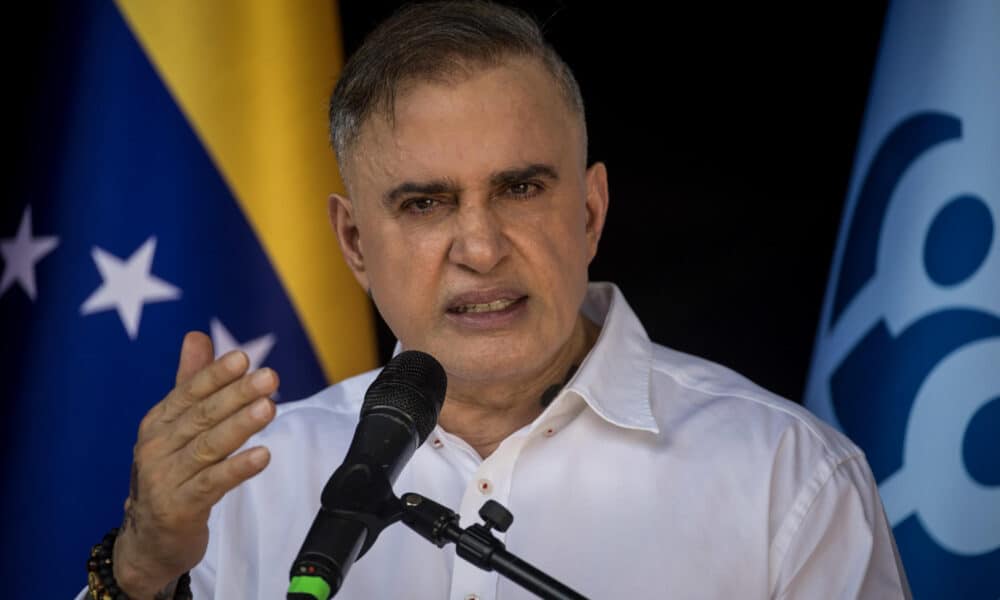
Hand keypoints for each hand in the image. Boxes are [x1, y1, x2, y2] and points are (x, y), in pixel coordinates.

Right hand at [113, 331, 277, 598]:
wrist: (150, 539)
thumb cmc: (171, 473)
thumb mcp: (177, 427)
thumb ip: (191, 382)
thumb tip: (197, 335)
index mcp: (159, 422)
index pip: (189, 392)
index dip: (216, 374)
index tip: (243, 358)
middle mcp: (158, 447)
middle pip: (202, 416)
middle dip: (237, 394)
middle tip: (270, 377)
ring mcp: (165, 478)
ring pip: (209, 447)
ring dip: (240, 426)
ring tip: (269, 408)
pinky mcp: (179, 508)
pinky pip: (213, 484)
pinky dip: (238, 469)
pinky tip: (263, 455)